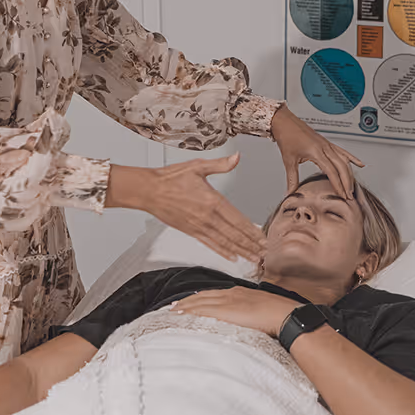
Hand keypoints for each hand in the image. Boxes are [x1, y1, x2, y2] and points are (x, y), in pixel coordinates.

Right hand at [106, 155, 265, 263]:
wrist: (149, 190)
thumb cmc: (171, 177)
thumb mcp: (198, 166)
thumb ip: (220, 165)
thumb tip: (237, 157)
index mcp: (213, 201)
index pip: (238, 220)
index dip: (252, 231)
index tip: (264, 239)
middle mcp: (208, 217)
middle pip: (234, 234)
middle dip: (251, 245)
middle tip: (264, 253)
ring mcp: (199, 226)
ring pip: (224, 242)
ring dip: (241, 251)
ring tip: (254, 258)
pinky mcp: (191, 231)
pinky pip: (210, 244)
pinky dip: (222, 251)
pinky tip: (232, 257)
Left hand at [170, 287, 299, 336]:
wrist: (286, 315)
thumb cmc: (280, 314)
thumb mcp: (264, 309)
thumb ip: (253, 312)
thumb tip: (250, 320)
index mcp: (241, 292)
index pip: (216, 293)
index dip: (202, 297)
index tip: (192, 300)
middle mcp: (232, 293)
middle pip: (204, 295)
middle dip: (189, 300)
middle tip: (175, 305)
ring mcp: (228, 301)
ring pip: (200, 302)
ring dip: (185, 305)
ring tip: (174, 310)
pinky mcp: (226, 311)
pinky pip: (202, 310)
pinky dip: (190, 311)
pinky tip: (181, 314)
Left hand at [270, 107, 363, 197]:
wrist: (285, 121)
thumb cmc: (287, 137)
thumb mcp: (288, 160)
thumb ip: (292, 178)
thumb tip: (291, 192)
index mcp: (316, 152)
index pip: (331, 171)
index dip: (338, 185)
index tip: (341, 195)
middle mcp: (325, 147)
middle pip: (342, 167)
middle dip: (347, 182)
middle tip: (349, 195)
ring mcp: (327, 144)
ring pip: (344, 160)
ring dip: (349, 174)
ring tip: (352, 186)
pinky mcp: (327, 143)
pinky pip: (343, 151)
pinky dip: (352, 158)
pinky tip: (359, 164)